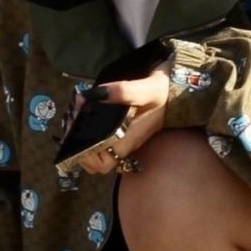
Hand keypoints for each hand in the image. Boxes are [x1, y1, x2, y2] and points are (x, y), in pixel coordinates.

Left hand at [67, 60, 173, 175]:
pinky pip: (105, 142)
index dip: (87, 156)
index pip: (105, 162)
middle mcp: (128, 142)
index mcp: (131, 138)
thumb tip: (94, 95)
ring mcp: (127, 138)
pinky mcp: (126, 131)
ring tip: (76, 124)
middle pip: (101, 164)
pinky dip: (91, 135)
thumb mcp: (145, 89)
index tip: (76, 136)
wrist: (178, 86)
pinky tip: (85, 118)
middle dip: (82, 153)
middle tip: (72, 131)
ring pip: (101, 155)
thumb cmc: (163, 90)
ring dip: (86, 145)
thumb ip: (122, 92)